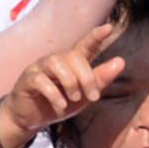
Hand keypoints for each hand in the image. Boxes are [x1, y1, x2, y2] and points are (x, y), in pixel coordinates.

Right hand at [0, 31, 121, 146]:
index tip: (108, 28)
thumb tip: (121, 61)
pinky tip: (61, 104)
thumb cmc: (60, 103)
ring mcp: (40, 68)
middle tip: (93, 96)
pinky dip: (54, 93)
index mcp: (72, 63)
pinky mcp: (28, 79)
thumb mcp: (85, 96)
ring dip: (70, 82)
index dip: (95, 36)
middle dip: (87, 77)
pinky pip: (41, 80)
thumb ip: (100, 79)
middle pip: (74, 56)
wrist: (32, 119)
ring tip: (74, 99)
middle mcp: (56, 60)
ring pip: (57, 63)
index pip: (85, 46)